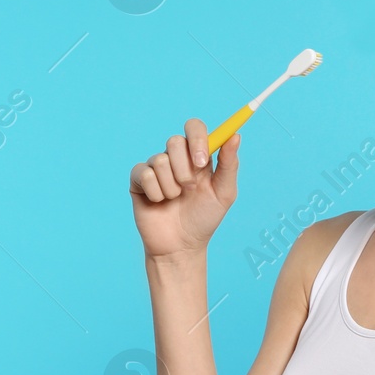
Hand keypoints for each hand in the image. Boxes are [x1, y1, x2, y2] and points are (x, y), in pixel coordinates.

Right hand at [130, 120, 240, 260]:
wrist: (181, 246)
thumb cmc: (203, 219)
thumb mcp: (224, 193)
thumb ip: (229, 164)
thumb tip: (235, 135)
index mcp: (198, 156)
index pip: (195, 128)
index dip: (197, 138)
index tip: (202, 161)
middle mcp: (176, 158)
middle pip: (175, 141)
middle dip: (185, 169)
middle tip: (189, 188)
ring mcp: (156, 167)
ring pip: (160, 160)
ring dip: (172, 186)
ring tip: (175, 200)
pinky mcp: (138, 179)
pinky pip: (145, 174)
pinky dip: (156, 192)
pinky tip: (159, 202)